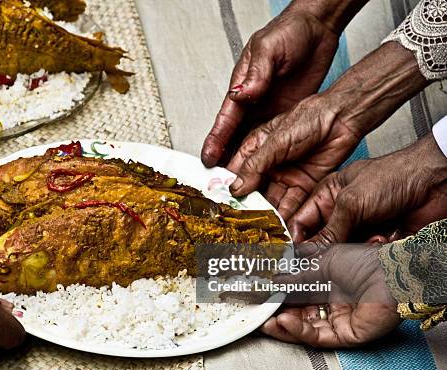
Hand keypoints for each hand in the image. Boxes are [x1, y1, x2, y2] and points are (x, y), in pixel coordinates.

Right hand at [201, 1, 346, 166]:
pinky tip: (267, 172)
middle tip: (220, 180)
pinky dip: (269, 158)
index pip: (226, 119)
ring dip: (247, 163)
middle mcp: (254, 102)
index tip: (207, 158)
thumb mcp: (271, 48)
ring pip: (254, 143)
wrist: (319, 30)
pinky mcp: (288, 116)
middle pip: (236, 136)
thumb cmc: (291, 32)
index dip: (216, 140)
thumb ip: (257, 73)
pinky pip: (275, 141)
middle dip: (227, 159)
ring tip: (242, 183)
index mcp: (243, 86)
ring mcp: (271, 111)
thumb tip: (241, 94)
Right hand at [226, 41, 429, 219]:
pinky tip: (280, 225)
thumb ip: (255, 165)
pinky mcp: (304, 186)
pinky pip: (292, 204)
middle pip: (253, 190)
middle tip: (240, 220)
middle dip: (247, 205)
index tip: (222, 203)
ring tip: (259, 226)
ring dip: (266, 213)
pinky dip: (286, 216)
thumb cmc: (310, 118)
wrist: (342, 120)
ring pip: (271, 200)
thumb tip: (236, 187)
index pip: (236, 172)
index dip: (228, 187)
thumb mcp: (275, 141)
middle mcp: (269, 164)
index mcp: (256, 148)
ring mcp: (286, 176)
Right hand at [261, 244, 400, 347]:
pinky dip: (299, 331)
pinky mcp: (347, 336)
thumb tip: (273, 281)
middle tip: (257, 312)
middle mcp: (333, 304)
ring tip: (266, 321)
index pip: (297, 294)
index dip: (278, 296)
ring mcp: (340, 320)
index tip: (258, 295)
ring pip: (305, 329)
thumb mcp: (322, 262)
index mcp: (328, 284)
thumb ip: (297, 276)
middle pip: (299, 314)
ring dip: (284, 326)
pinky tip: (284, 322)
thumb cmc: (363, 260)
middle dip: (276, 314)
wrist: (391, 273)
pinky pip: (319, 336)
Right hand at [288, 135, 446, 243]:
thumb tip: (309, 251)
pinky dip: (372, 251)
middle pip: (321, 240)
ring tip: (367, 239)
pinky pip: (365, 255)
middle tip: (324, 260)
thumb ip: (329, 229)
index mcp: (327, 195)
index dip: (294, 240)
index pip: (300, 222)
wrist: (436, 181)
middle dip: (325, 249)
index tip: (292, 258)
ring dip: (352, 250)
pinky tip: (382, 239)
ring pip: (344, 251)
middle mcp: (341, 213)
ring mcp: (360, 227)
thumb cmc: (394, 175)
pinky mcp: (378, 239)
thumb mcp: (352, 202)